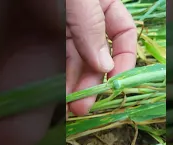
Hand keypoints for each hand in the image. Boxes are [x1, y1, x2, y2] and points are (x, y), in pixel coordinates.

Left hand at [66, 0, 136, 115]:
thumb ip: (92, 27)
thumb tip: (106, 66)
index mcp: (103, 4)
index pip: (124, 34)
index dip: (124, 59)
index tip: (115, 82)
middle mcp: (88, 20)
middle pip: (99, 55)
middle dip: (94, 80)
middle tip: (84, 105)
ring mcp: (67, 29)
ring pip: (78, 62)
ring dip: (76, 86)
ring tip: (70, 107)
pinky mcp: (47, 37)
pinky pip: (59, 61)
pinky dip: (61, 78)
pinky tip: (59, 93)